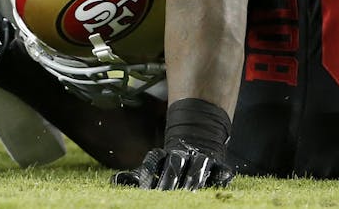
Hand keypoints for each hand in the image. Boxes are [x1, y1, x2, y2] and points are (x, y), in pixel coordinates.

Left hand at [112, 143, 234, 189]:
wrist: (199, 144)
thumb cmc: (171, 166)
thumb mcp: (153, 169)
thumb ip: (136, 176)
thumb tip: (115, 181)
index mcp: (164, 154)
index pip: (154, 158)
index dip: (149, 172)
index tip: (146, 188)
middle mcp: (182, 154)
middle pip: (174, 165)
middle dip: (168, 181)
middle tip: (162, 194)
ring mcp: (201, 158)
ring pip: (197, 168)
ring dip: (191, 181)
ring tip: (187, 194)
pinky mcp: (219, 166)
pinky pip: (222, 171)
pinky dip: (220, 177)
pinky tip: (215, 184)